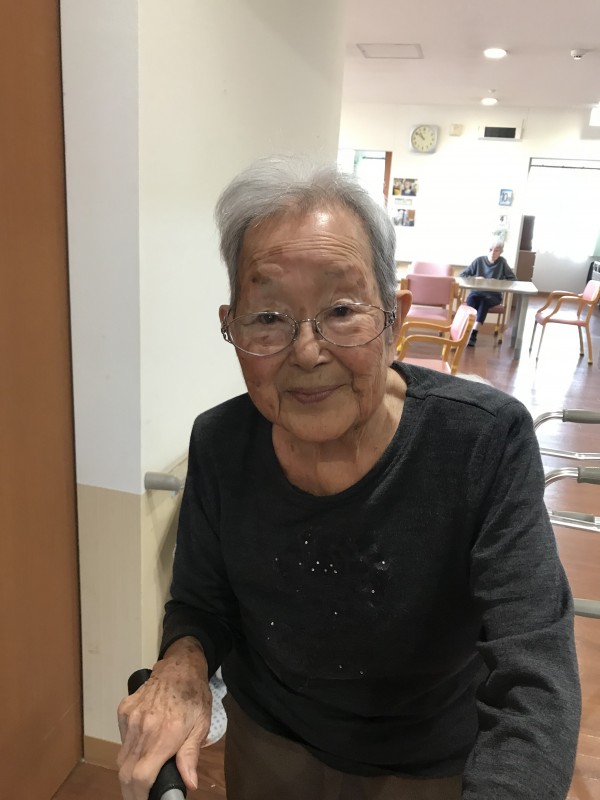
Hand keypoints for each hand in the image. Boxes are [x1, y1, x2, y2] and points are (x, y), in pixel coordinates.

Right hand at [117, 637, 212, 799]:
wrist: (179, 666)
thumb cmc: (194, 695)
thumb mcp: (201, 725)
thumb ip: (190, 755)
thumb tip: (189, 783)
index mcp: (165, 734)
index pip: (140, 776)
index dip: (140, 796)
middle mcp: (143, 727)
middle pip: (126, 772)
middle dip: (131, 791)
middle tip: (143, 796)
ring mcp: (130, 718)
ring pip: (121, 758)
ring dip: (129, 773)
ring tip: (143, 775)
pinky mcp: (123, 710)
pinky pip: (121, 740)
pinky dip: (128, 750)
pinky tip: (141, 748)